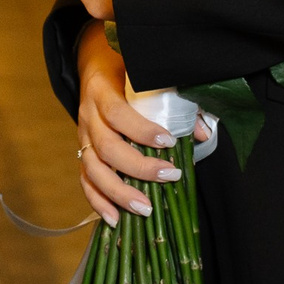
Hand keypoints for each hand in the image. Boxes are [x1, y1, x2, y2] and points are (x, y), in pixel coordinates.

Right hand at [74, 20, 208, 223]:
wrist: (93, 63)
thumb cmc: (124, 69)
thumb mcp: (145, 75)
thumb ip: (174, 100)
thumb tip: (201, 134)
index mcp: (101, 92)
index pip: (118, 114)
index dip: (142, 130)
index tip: (169, 142)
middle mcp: (87, 116)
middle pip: (107, 148)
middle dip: (139, 168)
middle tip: (169, 176)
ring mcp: (82, 137)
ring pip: (93, 170)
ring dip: (119, 193)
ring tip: (145, 208)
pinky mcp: (82, 153)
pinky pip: (85, 181)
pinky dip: (98, 202)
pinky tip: (115, 220)